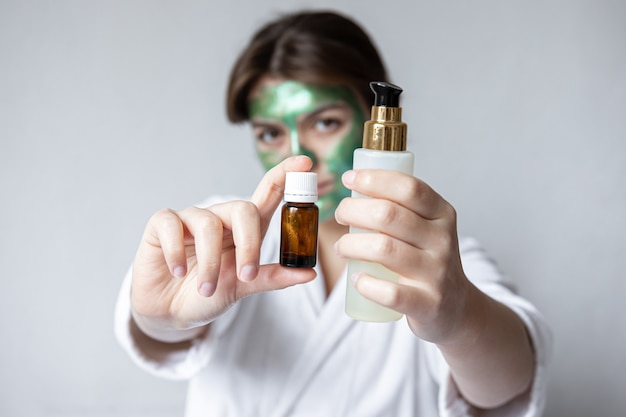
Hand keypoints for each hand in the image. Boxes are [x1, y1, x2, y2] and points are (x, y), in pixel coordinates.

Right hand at [130, 156, 316, 341]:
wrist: (170, 313)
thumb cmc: (208, 294)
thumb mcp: (243, 287)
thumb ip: (274, 277)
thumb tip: (310, 272)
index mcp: (244, 228)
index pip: (267, 192)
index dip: (284, 174)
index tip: (305, 162)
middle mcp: (220, 217)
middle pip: (242, 209)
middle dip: (249, 244)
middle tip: (247, 276)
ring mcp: (190, 219)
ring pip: (207, 224)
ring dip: (210, 262)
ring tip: (207, 289)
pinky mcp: (161, 224)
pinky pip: (172, 225)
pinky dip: (176, 252)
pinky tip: (178, 272)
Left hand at [334, 169, 469, 343]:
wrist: (455, 307)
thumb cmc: (427, 260)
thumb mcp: (426, 227)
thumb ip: (400, 206)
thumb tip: (355, 181)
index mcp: (442, 214)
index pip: (409, 188)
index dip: (374, 180)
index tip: (349, 178)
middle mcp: (442, 240)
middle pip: (388, 215)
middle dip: (353, 210)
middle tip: (340, 214)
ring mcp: (436, 273)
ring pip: (384, 249)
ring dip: (351, 244)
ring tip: (341, 247)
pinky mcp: (428, 303)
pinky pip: (390, 293)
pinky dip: (366, 284)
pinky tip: (357, 279)